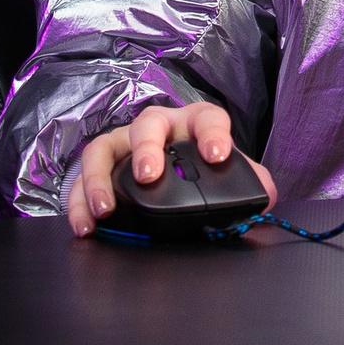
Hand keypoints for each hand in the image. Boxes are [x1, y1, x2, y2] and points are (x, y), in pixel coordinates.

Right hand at [67, 100, 276, 237]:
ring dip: (100, 178)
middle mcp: (157, 129)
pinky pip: (80, 180)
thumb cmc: (204, 170)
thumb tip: (264, 198)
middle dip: (147, 148)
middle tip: (149, 174)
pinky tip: (85, 226)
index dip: (213, 134)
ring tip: (105, 209)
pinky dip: (79, 202)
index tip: (217, 154)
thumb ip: (249, 183)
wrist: (181, 177)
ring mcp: (124, 145)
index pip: (208, 118)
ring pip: (103, 147)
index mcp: (195, 125)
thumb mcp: (228, 175)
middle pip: (147, 125)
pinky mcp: (102, 169)